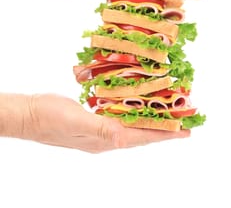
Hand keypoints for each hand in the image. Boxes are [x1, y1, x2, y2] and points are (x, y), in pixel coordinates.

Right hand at [25, 94, 189, 152]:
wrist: (29, 115)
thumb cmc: (49, 118)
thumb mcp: (74, 120)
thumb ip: (99, 129)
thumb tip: (122, 137)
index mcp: (104, 139)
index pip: (141, 137)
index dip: (164, 134)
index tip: (185, 131)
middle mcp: (105, 138)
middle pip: (140, 133)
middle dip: (162, 129)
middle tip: (182, 122)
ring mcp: (98, 130)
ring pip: (131, 126)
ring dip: (149, 121)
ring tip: (165, 114)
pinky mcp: (92, 120)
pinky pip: (118, 118)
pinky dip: (131, 113)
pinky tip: (134, 106)